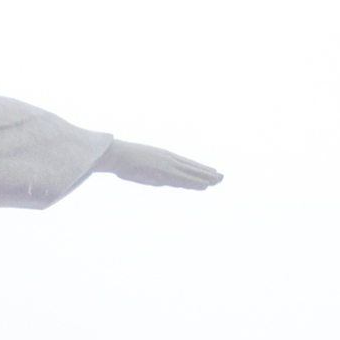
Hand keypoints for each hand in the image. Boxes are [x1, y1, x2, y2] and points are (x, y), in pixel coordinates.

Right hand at [94, 139, 221, 190]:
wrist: (118, 155)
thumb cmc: (125, 162)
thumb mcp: (142, 170)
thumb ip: (154, 176)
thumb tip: (160, 182)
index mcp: (164, 160)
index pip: (185, 166)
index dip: (198, 170)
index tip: (209, 172)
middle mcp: (169, 161)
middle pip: (192, 168)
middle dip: (207, 173)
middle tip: (221, 177)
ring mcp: (168, 165)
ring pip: (192, 172)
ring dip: (206, 177)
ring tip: (220, 179)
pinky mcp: (165, 171)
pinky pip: (184, 178)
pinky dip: (196, 181)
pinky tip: (206, 184)